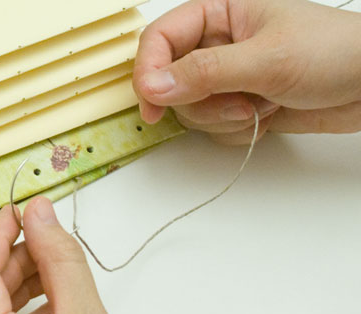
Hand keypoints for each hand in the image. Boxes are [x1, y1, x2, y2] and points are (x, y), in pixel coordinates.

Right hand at [133, 0, 360, 144]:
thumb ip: (205, 72)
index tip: (152, 103)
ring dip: (224, 118)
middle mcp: (217, 45)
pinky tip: (268, 115)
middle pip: (170, 81)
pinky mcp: (238, 104)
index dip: (149, 71)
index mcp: (218, 13)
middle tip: (236, 102)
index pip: (161, 39)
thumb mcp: (266, 58)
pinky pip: (214, 127)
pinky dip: (239, 130)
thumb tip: (153, 86)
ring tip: (261, 106)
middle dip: (201, 101)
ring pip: (191, 109)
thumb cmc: (332, 52)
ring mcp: (227, 78)